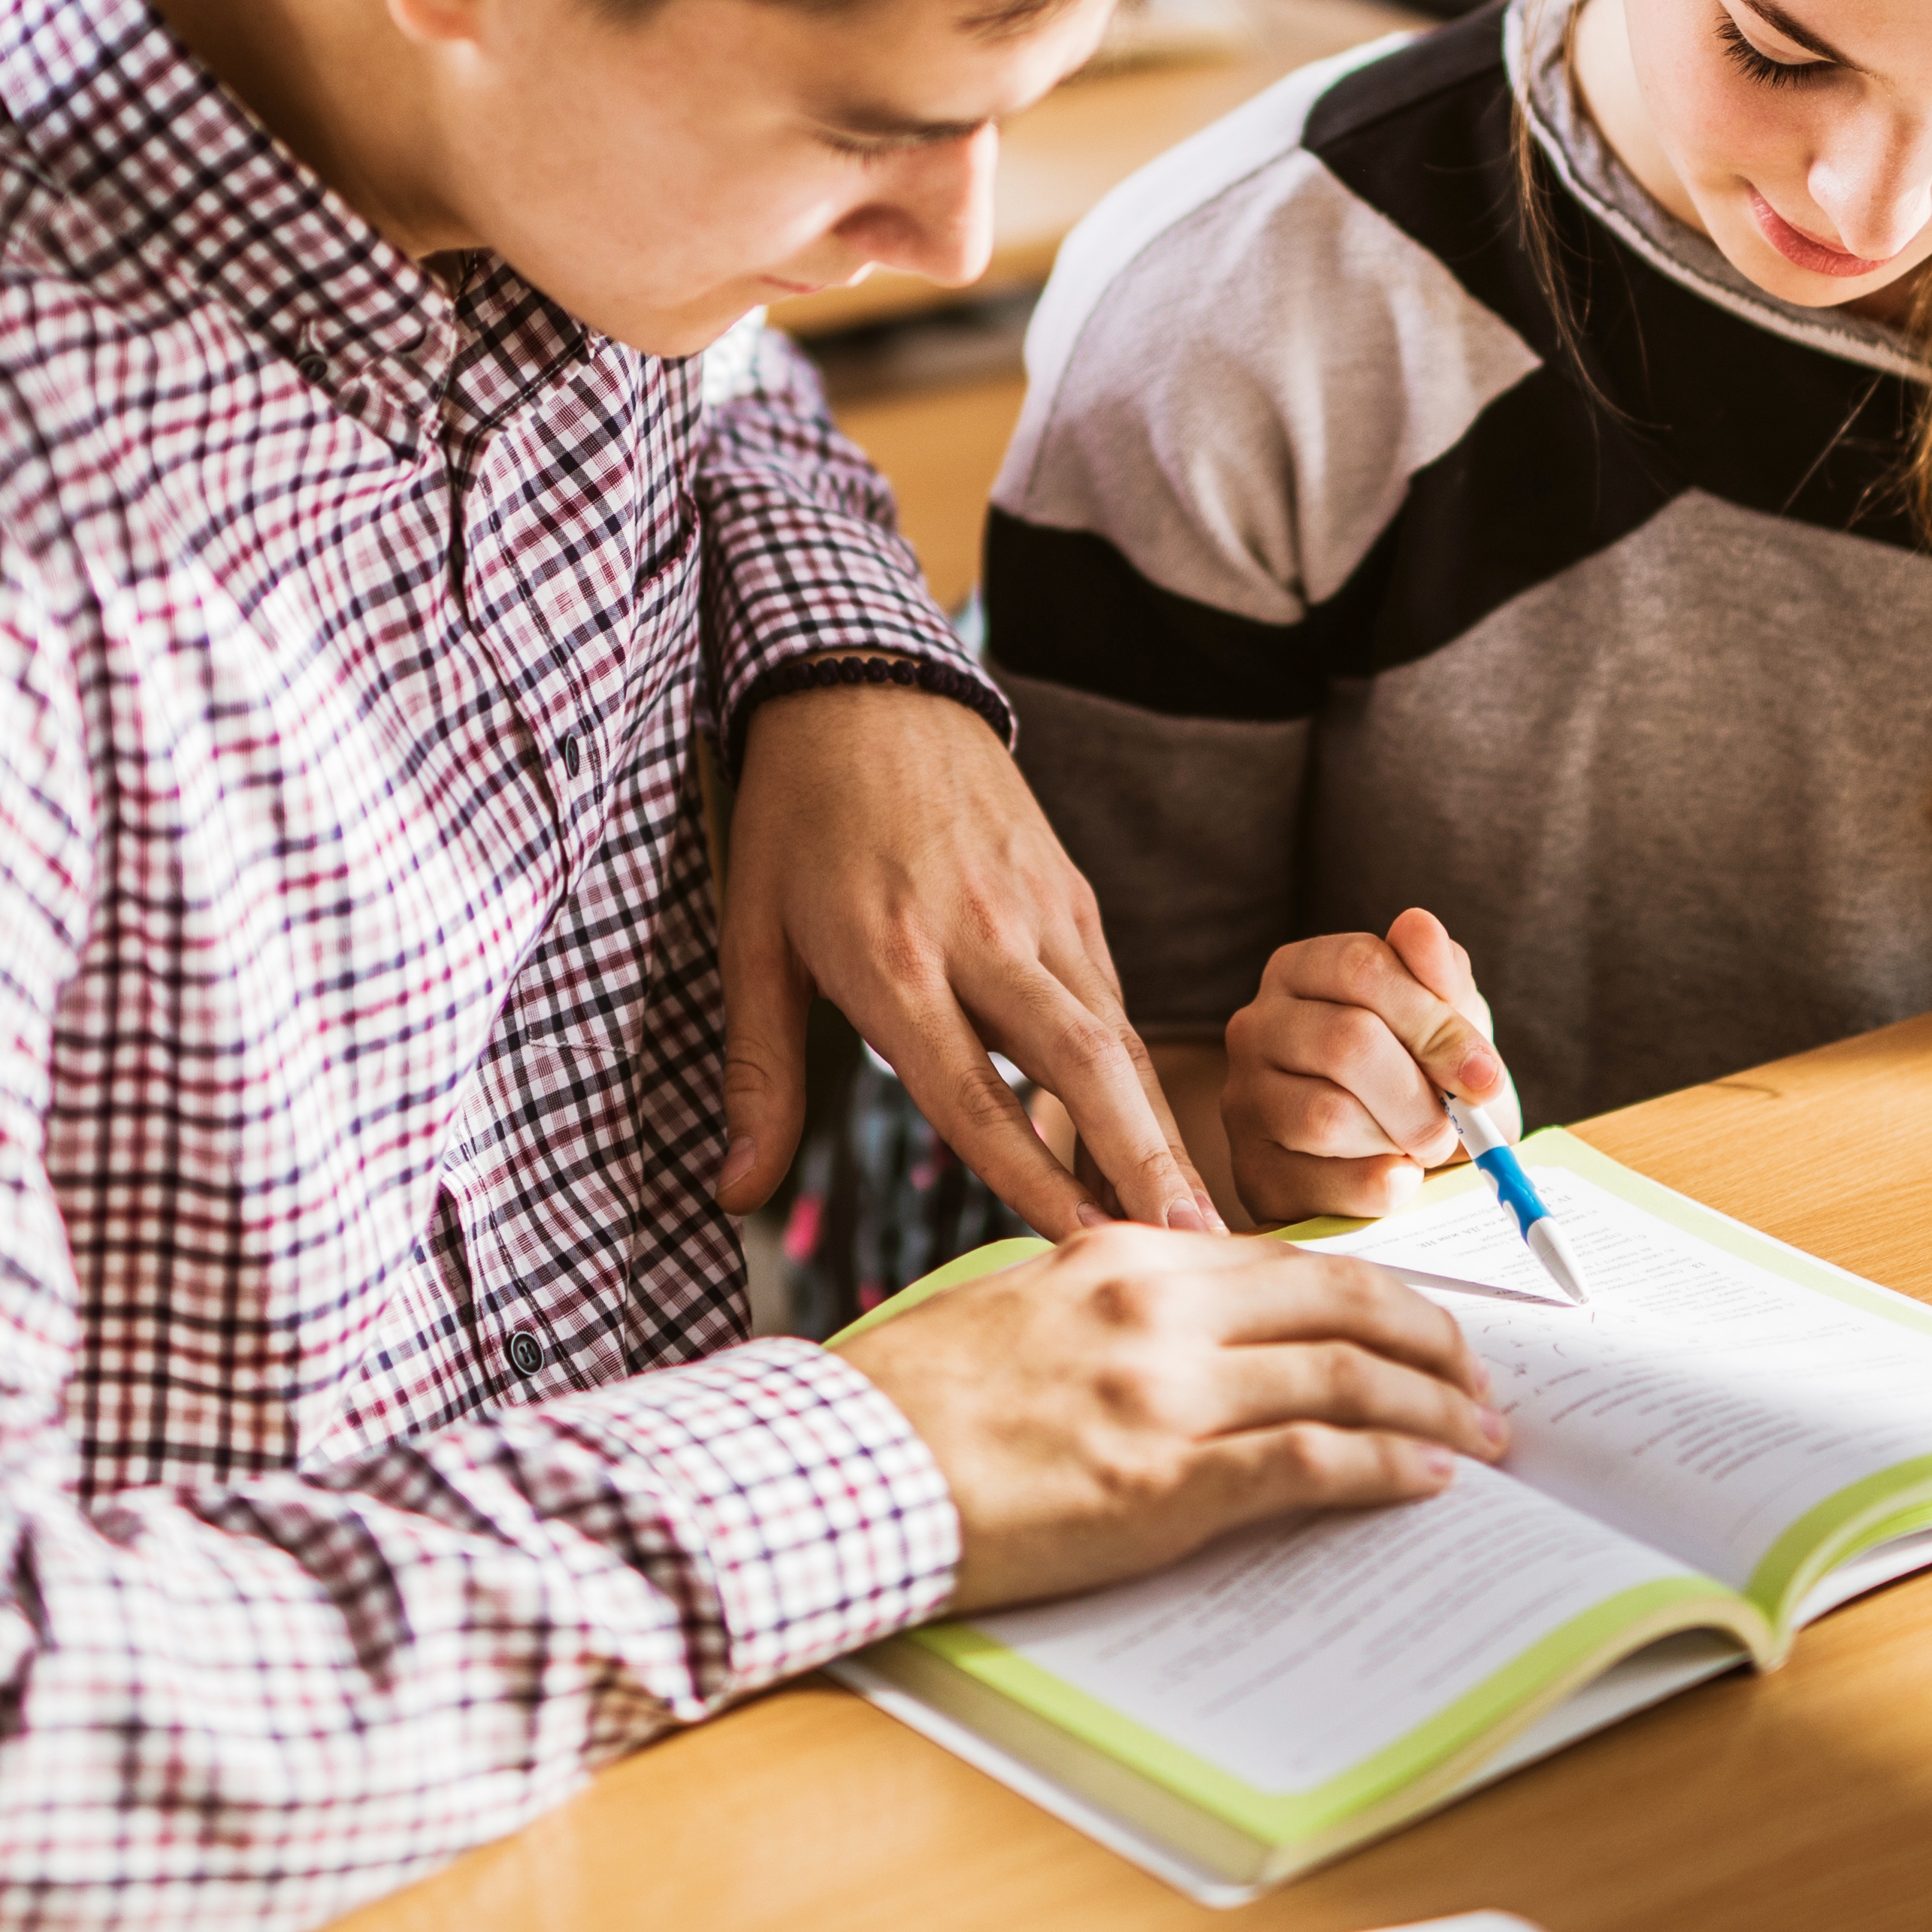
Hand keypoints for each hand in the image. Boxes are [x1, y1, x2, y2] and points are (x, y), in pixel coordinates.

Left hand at [717, 680, 1218, 1238]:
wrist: (864, 682)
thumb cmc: (796, 818)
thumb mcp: (750, 940)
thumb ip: (756, 1075)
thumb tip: (733, 1194)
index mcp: (895, 956)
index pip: (973, 1094)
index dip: (1033, 1178)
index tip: (1083, 1249)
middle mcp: (983, 935)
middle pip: (1085, 1064)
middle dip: (1146, 1161)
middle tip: (1198, 1249)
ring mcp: (1040, 908)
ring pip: (1119, 1035)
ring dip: (1160, 1129)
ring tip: (1198, 1219)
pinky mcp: (1071, 890)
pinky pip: (1112, 994)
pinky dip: (1137, 1073)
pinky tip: (1153, 1140)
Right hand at [833, 1223, 1497, 1610]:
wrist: (844, 1463)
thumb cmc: (910, 1396)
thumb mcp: (1017, 1305)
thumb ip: (1106, 1300)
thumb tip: (1183, 1331)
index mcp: (1121, 1255)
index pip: (1281, 1258)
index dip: (1367, 1287)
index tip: (1413, 1317)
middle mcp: (1156, 1306)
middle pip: (1338, 1300)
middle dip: (1428, 1336)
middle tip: (1481, 1372)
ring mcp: (1163, 1391)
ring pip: (1345, 1376)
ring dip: (1433, 1405)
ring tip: (1483, 1432)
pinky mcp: (1162, 1479)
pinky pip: (1309, 1463)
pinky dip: (1384, 1466)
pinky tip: (1427, 1475)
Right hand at [1219, 907, 1509, 1226]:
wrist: (1402, 1164)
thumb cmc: (1423, 1078)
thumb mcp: (1447, 1021)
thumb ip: (1439, 974)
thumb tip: (1419, 925)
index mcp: (1300, 969)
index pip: (1362, 967)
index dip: (1435, 1023)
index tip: (1484, 1075)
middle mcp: (1256, 1025)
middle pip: (1347, 1041)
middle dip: (1422, 1094)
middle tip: (1456, 1127)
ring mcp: (1243, 1099)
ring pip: (1329, 1116)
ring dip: (1399, 1141)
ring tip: (1419, 1149)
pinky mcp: (1249, 1170)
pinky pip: (1319, 1182)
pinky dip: (1378, 1187)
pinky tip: (1399, 1180)